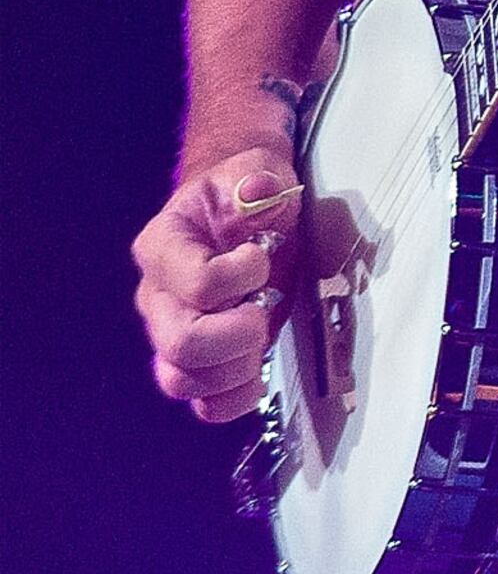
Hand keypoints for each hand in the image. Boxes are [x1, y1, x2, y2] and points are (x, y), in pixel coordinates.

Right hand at [132, 144, 301, 421]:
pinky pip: (203, 403)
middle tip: (264, 309)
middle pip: (180, 342)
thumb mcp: (255, 169)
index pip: (194, 283)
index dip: (239, 276)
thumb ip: (256, 179)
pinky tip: (259, 371)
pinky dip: (235, 398)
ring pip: (182, 380)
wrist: (244, 213)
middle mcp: (158, 297)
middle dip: (237, 334)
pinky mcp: (197, 361)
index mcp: (163, 247)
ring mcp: (172, 332)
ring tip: (260, 337)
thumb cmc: (242, 195)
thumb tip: (258, 190)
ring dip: (235, 369)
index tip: (262, 256)